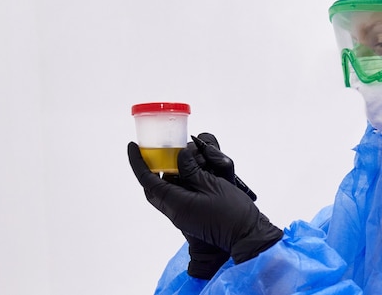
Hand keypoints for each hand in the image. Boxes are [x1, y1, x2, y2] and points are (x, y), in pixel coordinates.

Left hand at [128, 140, 282, 265]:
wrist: (247, 235)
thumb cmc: (232, 212)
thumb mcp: (211, 184)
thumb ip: (192, 169)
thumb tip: (180, 156)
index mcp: (176, 204)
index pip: (148, 181)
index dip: (139, 162)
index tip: (134, 146)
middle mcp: (176, 211)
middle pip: (154, 188)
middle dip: (153, 168)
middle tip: (157, 152)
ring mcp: (184, 215)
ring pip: (167, 191)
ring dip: (171, 173)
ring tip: (183, 159)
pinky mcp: (193, 215)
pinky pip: (179, 195)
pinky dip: (182, 181)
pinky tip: (194, 171)